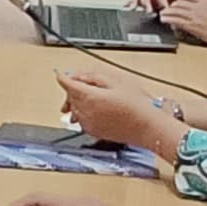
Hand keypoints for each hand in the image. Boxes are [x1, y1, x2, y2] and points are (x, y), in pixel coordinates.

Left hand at [56, 67, 193, 160]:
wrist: (146, 127)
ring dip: (77, 101)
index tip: (60, 73)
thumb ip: (95, 77)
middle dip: (72, 88)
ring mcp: (88, 123)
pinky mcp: (93, 132)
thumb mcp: (117, 82)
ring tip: (89, 95)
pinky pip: (81, 119)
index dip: (63, 76)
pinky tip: (95, 108)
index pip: (67, 84)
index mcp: (89, 97)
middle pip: (69, 96)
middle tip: (81, 82)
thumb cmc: (136, 105)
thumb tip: (80, 76)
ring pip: (74, 108)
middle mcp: (85, 112)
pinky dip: (83, 112)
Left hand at [157, 0, 206, 46]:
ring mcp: (194, 15)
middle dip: (173, 5)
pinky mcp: (192, 26)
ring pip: (176, 10)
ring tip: (163, 14)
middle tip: (168, 8)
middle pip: (180, 2)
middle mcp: (198, 6)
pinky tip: (164, 20)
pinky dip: (168, 19)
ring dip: (168, 12)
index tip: (178, 0)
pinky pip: (176, 20)